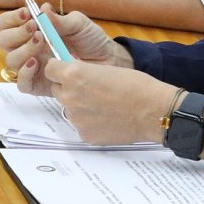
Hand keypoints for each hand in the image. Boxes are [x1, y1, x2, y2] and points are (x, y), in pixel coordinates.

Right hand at [0, 4, 129, 91]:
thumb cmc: (91, 41)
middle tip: (35, 29)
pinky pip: (22, 83)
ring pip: (11, 60)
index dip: (11, 18)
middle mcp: (28, 48)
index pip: (6, 24)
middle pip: (4, 40)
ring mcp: (32, 67)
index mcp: (32, 31)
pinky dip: (25, 73)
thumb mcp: (79, 24)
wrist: (109, 61)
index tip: (26, 13)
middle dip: (17, 33)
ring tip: (42, 43)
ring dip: (23, 49)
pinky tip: (37, 64)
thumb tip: (43, 9)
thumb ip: (60, 19)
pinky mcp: (39, 85)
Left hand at [38, 58, 177, 146]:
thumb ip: (82, 73)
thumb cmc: (135, 85)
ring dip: (80, 106)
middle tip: (91, 90)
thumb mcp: (104, 69)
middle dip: (68, 88)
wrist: (153, 111)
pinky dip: (90, 122)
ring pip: (69, 108)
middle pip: (57, 89)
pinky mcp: (84, 134)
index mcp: (73, 75)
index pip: (50, 69)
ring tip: (104, 105)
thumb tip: (70, 76)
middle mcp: (69, 96)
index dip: (59, 70)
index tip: (66, 71)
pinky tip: (108, 119)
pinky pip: (81, 125)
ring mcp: (75, 117)